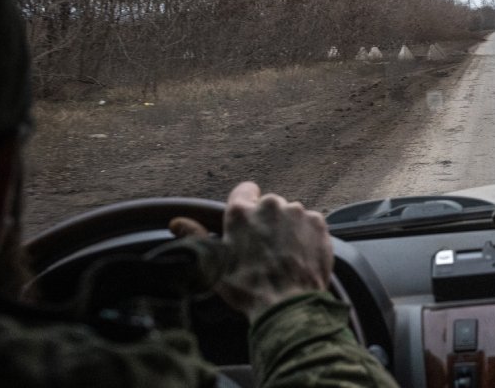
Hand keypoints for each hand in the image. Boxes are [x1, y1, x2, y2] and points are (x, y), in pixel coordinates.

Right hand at [170, 182, 332, 319]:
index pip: (244, 190)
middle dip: (266, 221)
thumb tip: (176, 223)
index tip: (247, 220)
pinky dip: (306, 236)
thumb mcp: (215, 263)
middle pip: (268, 205)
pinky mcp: (319, 224)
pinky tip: (300, 256)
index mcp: (242, 212)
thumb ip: (196, 236)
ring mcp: (298, 213)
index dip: (245, 204)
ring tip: (284, 255)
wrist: (288, 303)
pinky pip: (310, 224)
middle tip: (264, 248)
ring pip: (291, 214)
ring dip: (287, 228)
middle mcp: (271, 205)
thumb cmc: (247, 287)